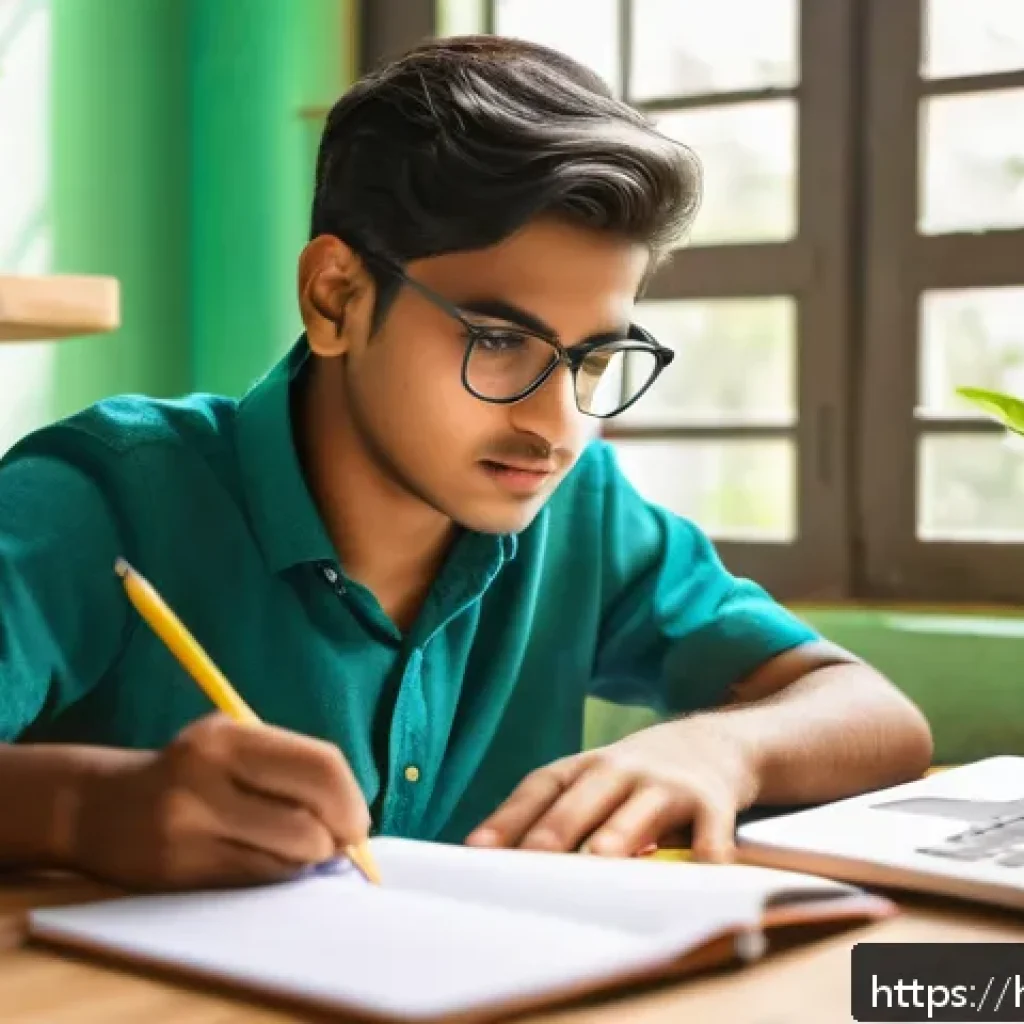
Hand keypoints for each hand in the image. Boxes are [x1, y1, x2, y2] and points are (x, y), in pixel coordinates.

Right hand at [69, 712, 369, 889]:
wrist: (99, 806)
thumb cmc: (189, 773)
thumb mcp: (233, 747)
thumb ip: (290, 768)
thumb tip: (354, 818)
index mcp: (228, 737)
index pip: (319, 765)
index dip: (351, 798)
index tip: (359, 820)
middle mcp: (206, 778)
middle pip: (309, 818)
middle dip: (338, 836)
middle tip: (340, 841)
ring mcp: (189, 828)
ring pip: (288, 857)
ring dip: (309, 860)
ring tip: (300, 849)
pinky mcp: (180, 870)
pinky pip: (258, 880)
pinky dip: (278, 874)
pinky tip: (266, 860)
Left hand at [465, 718, 760, 861]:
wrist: (715, 743)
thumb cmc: (636, 779)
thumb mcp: (594, 783)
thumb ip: (557, 816)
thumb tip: (500, 865)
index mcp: (583, 768)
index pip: (539, 788)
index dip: (508, 817)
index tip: (477, 850)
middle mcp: (621, 771)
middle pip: (583, 798)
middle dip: (556, 829)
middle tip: (530, 860)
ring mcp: (667, 785)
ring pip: (639, 811)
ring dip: (619, 834)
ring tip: (599, 859)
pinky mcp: (712, 803)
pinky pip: (709, 833)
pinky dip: (705, 855)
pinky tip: (696, 876)